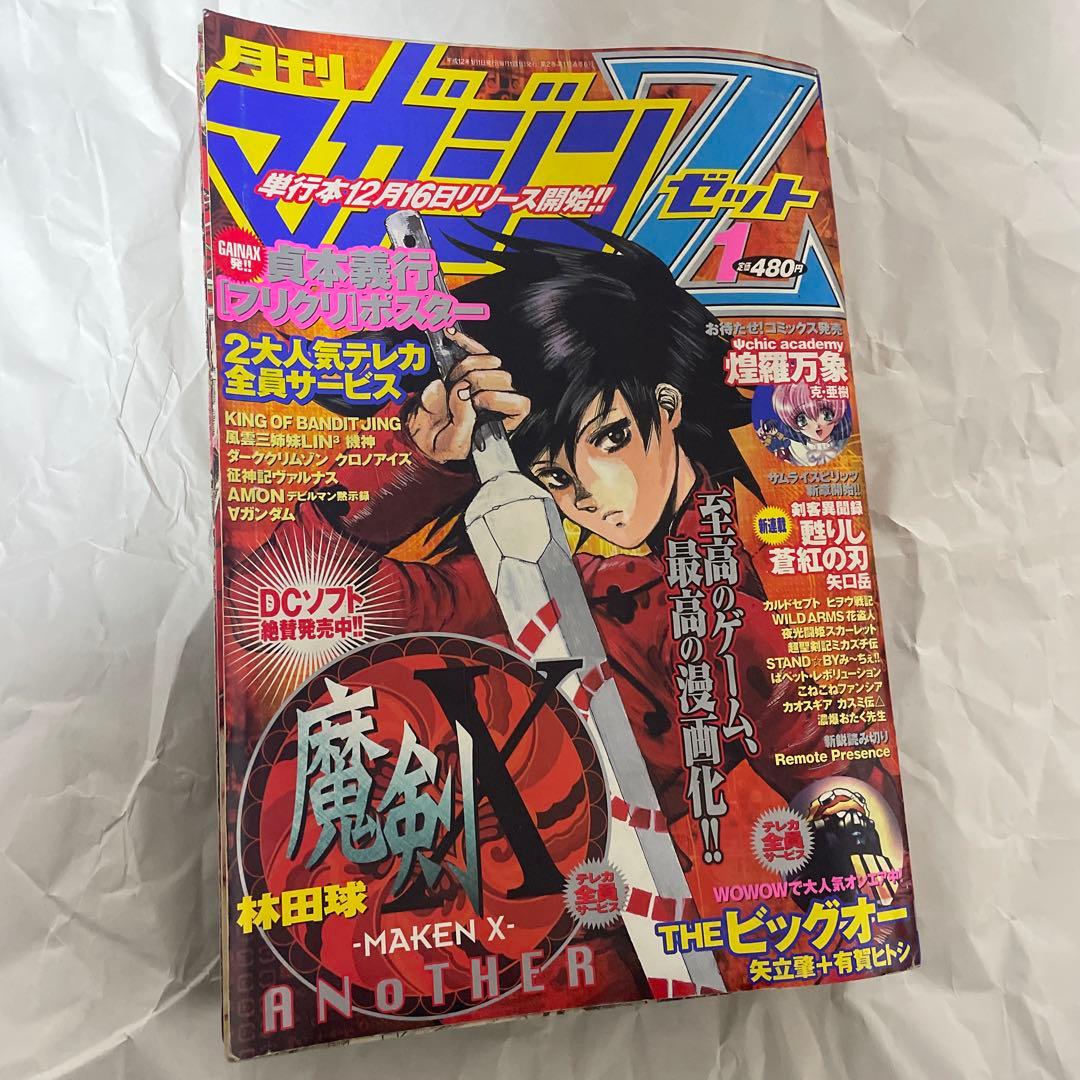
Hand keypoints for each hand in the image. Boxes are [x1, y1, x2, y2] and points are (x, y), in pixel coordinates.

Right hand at [407, 326, 530, 462]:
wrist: (425, 433)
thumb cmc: (443, 442)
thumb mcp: (453, 443)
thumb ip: (462, 422)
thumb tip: (462, 392)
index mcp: (504, 421)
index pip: (519, 404)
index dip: (496, 398)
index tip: (475, 401)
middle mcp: (501, 399)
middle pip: (504, 378)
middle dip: (476, 382)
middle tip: (456, 391)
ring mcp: (488, 381)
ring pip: (492, 361)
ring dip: (467, 366)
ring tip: (451, 379)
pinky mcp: (473, 368)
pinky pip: (475, 349)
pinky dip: (463, 342)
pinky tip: (450, 334)